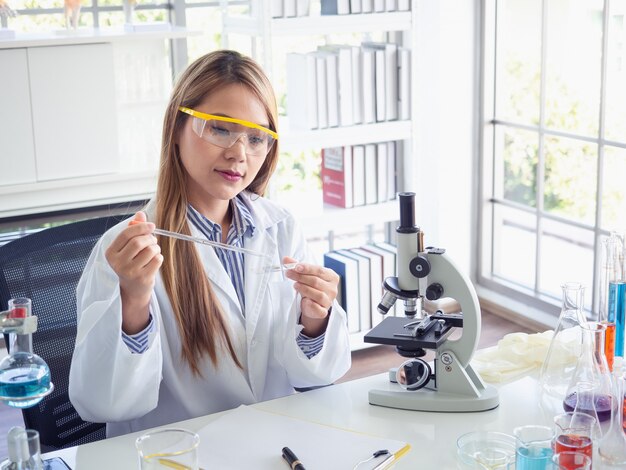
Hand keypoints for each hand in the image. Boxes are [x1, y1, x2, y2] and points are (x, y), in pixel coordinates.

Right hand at [105, 212, 162, 333]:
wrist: (133, 289)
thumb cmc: (131, 263)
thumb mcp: (128, 247)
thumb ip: (134, 230)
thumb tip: (140, 214)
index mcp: (111, 252)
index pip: (126, 234)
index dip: (141, 226)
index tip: (152, 225)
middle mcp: (118, 263)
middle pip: (139, 242)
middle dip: (150, 238)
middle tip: (152, 241)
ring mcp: (130, 272)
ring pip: (150, 250)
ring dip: (156, 248)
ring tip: (153, 252)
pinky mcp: (143, 278)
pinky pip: (157, 260)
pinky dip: (159, 257)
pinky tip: (154, 261)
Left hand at [284, 256, 338, 336]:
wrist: (313, 304)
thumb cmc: (311, 286)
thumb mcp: (305, 275)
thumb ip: (296, 266)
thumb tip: (286, 259)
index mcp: (332, 277)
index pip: (319, 270)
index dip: (307, 268)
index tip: (296, 267)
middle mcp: (333, 289)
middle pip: (316, 281)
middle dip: (301, 277)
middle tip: (289, 274)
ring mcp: (329, 301)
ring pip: (318, 294)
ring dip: (304, 289)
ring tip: (295, 285)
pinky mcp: (323, 312)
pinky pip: (318, 309)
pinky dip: (311, 305)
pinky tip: (304, 300)